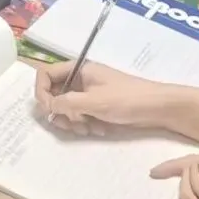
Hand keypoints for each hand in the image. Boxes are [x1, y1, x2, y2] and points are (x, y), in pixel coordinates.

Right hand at [35, 61, 166, 135]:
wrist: (157, 108)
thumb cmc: (127, 99)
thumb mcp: (94, 101)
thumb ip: (66, 103)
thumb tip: (47, 107)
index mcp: (79, 69)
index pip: (46, 74)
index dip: (42, 92)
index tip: (49, 109)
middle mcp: (81, 80)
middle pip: (54, 94)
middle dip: (60, 112)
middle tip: (72, 124)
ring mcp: (89, 94)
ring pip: (66, 109)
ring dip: (73, 122)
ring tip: (89, 128)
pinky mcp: (97, 108)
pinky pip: (80, 117)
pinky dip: (85, 125)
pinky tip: (99, 129)